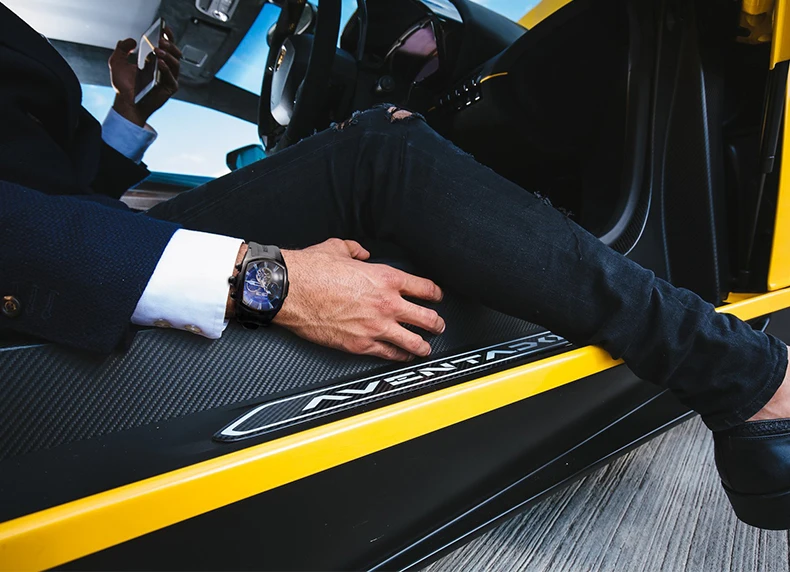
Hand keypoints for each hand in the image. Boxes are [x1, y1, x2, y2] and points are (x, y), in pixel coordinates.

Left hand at [108, 25, 181, 126]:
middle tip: (161, 40)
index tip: (164, 28)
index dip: (167, 36)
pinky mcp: (169, 89)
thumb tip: (132, 40)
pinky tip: (160, 63)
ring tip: (158, 50)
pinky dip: (167, 69)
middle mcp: (164, 69)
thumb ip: (121, 48)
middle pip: (174, 53)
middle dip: (169, 45)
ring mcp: (168, 79)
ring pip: (176, 64)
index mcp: (155, 61)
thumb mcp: (117, 62)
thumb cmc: (124, 87)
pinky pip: (172, 78)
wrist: (125, 104)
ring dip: (168, 55)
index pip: (165, 46)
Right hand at [275, 239, 445, 360]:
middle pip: (427, 318)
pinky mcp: (360, 345)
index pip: (424, 289)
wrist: (290, 291)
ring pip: (413, 342)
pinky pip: (388, 354)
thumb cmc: (311, 270)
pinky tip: (402, 357)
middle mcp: (386, 304)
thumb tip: (361, 253)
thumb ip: (356, 250)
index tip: (437, 297)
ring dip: (423, 345)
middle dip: (437, 323)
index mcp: (385, 278)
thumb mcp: (338, 248)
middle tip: (439, 325)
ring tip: (427, 348)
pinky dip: (399, 356)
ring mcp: (375, 327)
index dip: (435, 294)